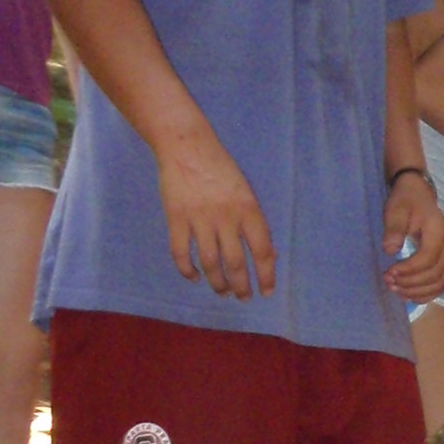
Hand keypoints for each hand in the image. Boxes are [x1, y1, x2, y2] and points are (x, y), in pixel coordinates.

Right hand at [157, 134, 274, 297]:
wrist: (187, 146)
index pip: (262, 250)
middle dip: (241, 285)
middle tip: (242, 297)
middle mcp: (226, 217)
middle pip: (235, 262)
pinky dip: (187, 270)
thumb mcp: (246, 192)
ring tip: (222, 292)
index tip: (266, 292)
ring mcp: (199, 219)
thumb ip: (254, 222)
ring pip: (209, 262)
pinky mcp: (176, 218)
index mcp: (248, 209)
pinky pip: (180, 252)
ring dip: (217, 282)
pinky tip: (195, 277)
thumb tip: (267, 256)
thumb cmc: (222, 170)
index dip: (265, 275)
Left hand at [383, 171, 443, 300]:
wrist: (418, 195)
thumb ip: (394, 229)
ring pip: (438, 284)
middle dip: (409, 283)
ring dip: (415, 291)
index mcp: (439, 232)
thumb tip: (390, 251)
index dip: (408, 270)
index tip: (388, 271)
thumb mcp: (395, 210)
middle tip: (387, 281)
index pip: (427, 259)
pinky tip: (408, 294)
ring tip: (395, 288)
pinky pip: (440, 285)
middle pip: (433, 276)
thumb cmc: (406, 201)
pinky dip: (425, 294)